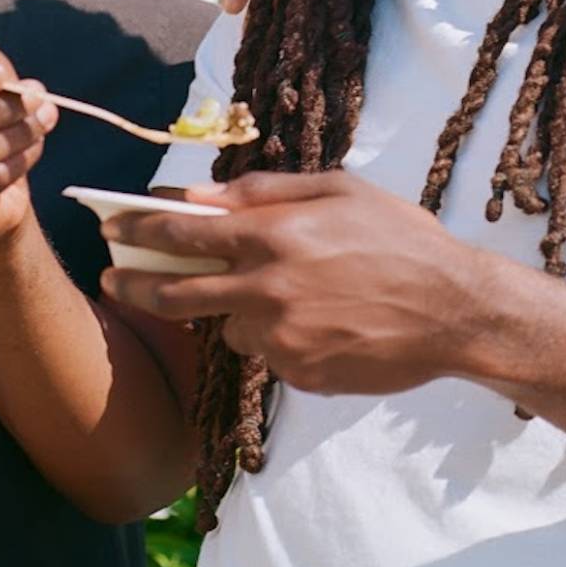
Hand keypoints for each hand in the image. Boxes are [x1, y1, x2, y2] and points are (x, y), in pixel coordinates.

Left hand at [98, 170, 468, 395]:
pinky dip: (278, 337)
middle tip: (113, 281)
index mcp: (274, 237)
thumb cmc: (402, 239)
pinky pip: (268, 353)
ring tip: (288, 295)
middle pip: (174, 295)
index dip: (135, 230)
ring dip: (236, 310)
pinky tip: (323, 321)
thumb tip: (200, 194)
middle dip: (133, 286)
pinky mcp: (298, 375)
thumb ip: (263, 192)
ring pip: (228, 327)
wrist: (457, 312)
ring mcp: (281, 339)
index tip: (108, 228)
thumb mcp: (337, 191)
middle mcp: (267, 290)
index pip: (180, 233)